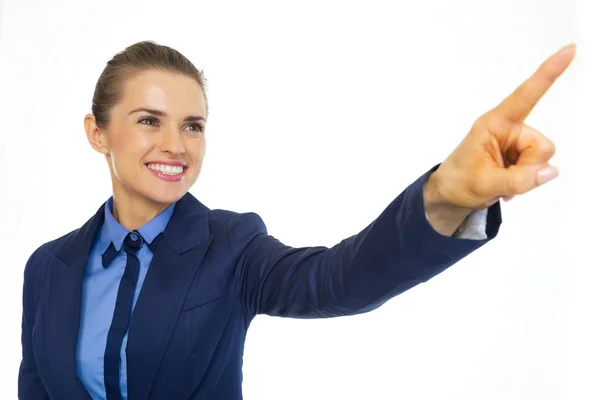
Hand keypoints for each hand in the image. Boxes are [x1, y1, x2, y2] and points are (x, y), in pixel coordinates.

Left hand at [424, 44, 575, 235]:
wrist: (450, 195)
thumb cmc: (458, 181)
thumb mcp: (485, 184)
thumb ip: (518, 180)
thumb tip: (551, 171)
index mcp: (494, 124)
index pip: (525, 96)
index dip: (548, 73)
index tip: (569, 50)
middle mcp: (508, 128)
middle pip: (542, 145)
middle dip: (529, 167)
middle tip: (501, 179)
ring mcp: (515, 142)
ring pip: (543, 158)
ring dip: (526, 175)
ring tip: (500, 180)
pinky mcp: (520, 154)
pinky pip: (538, 169)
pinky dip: (525, 180)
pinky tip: (505, 184)